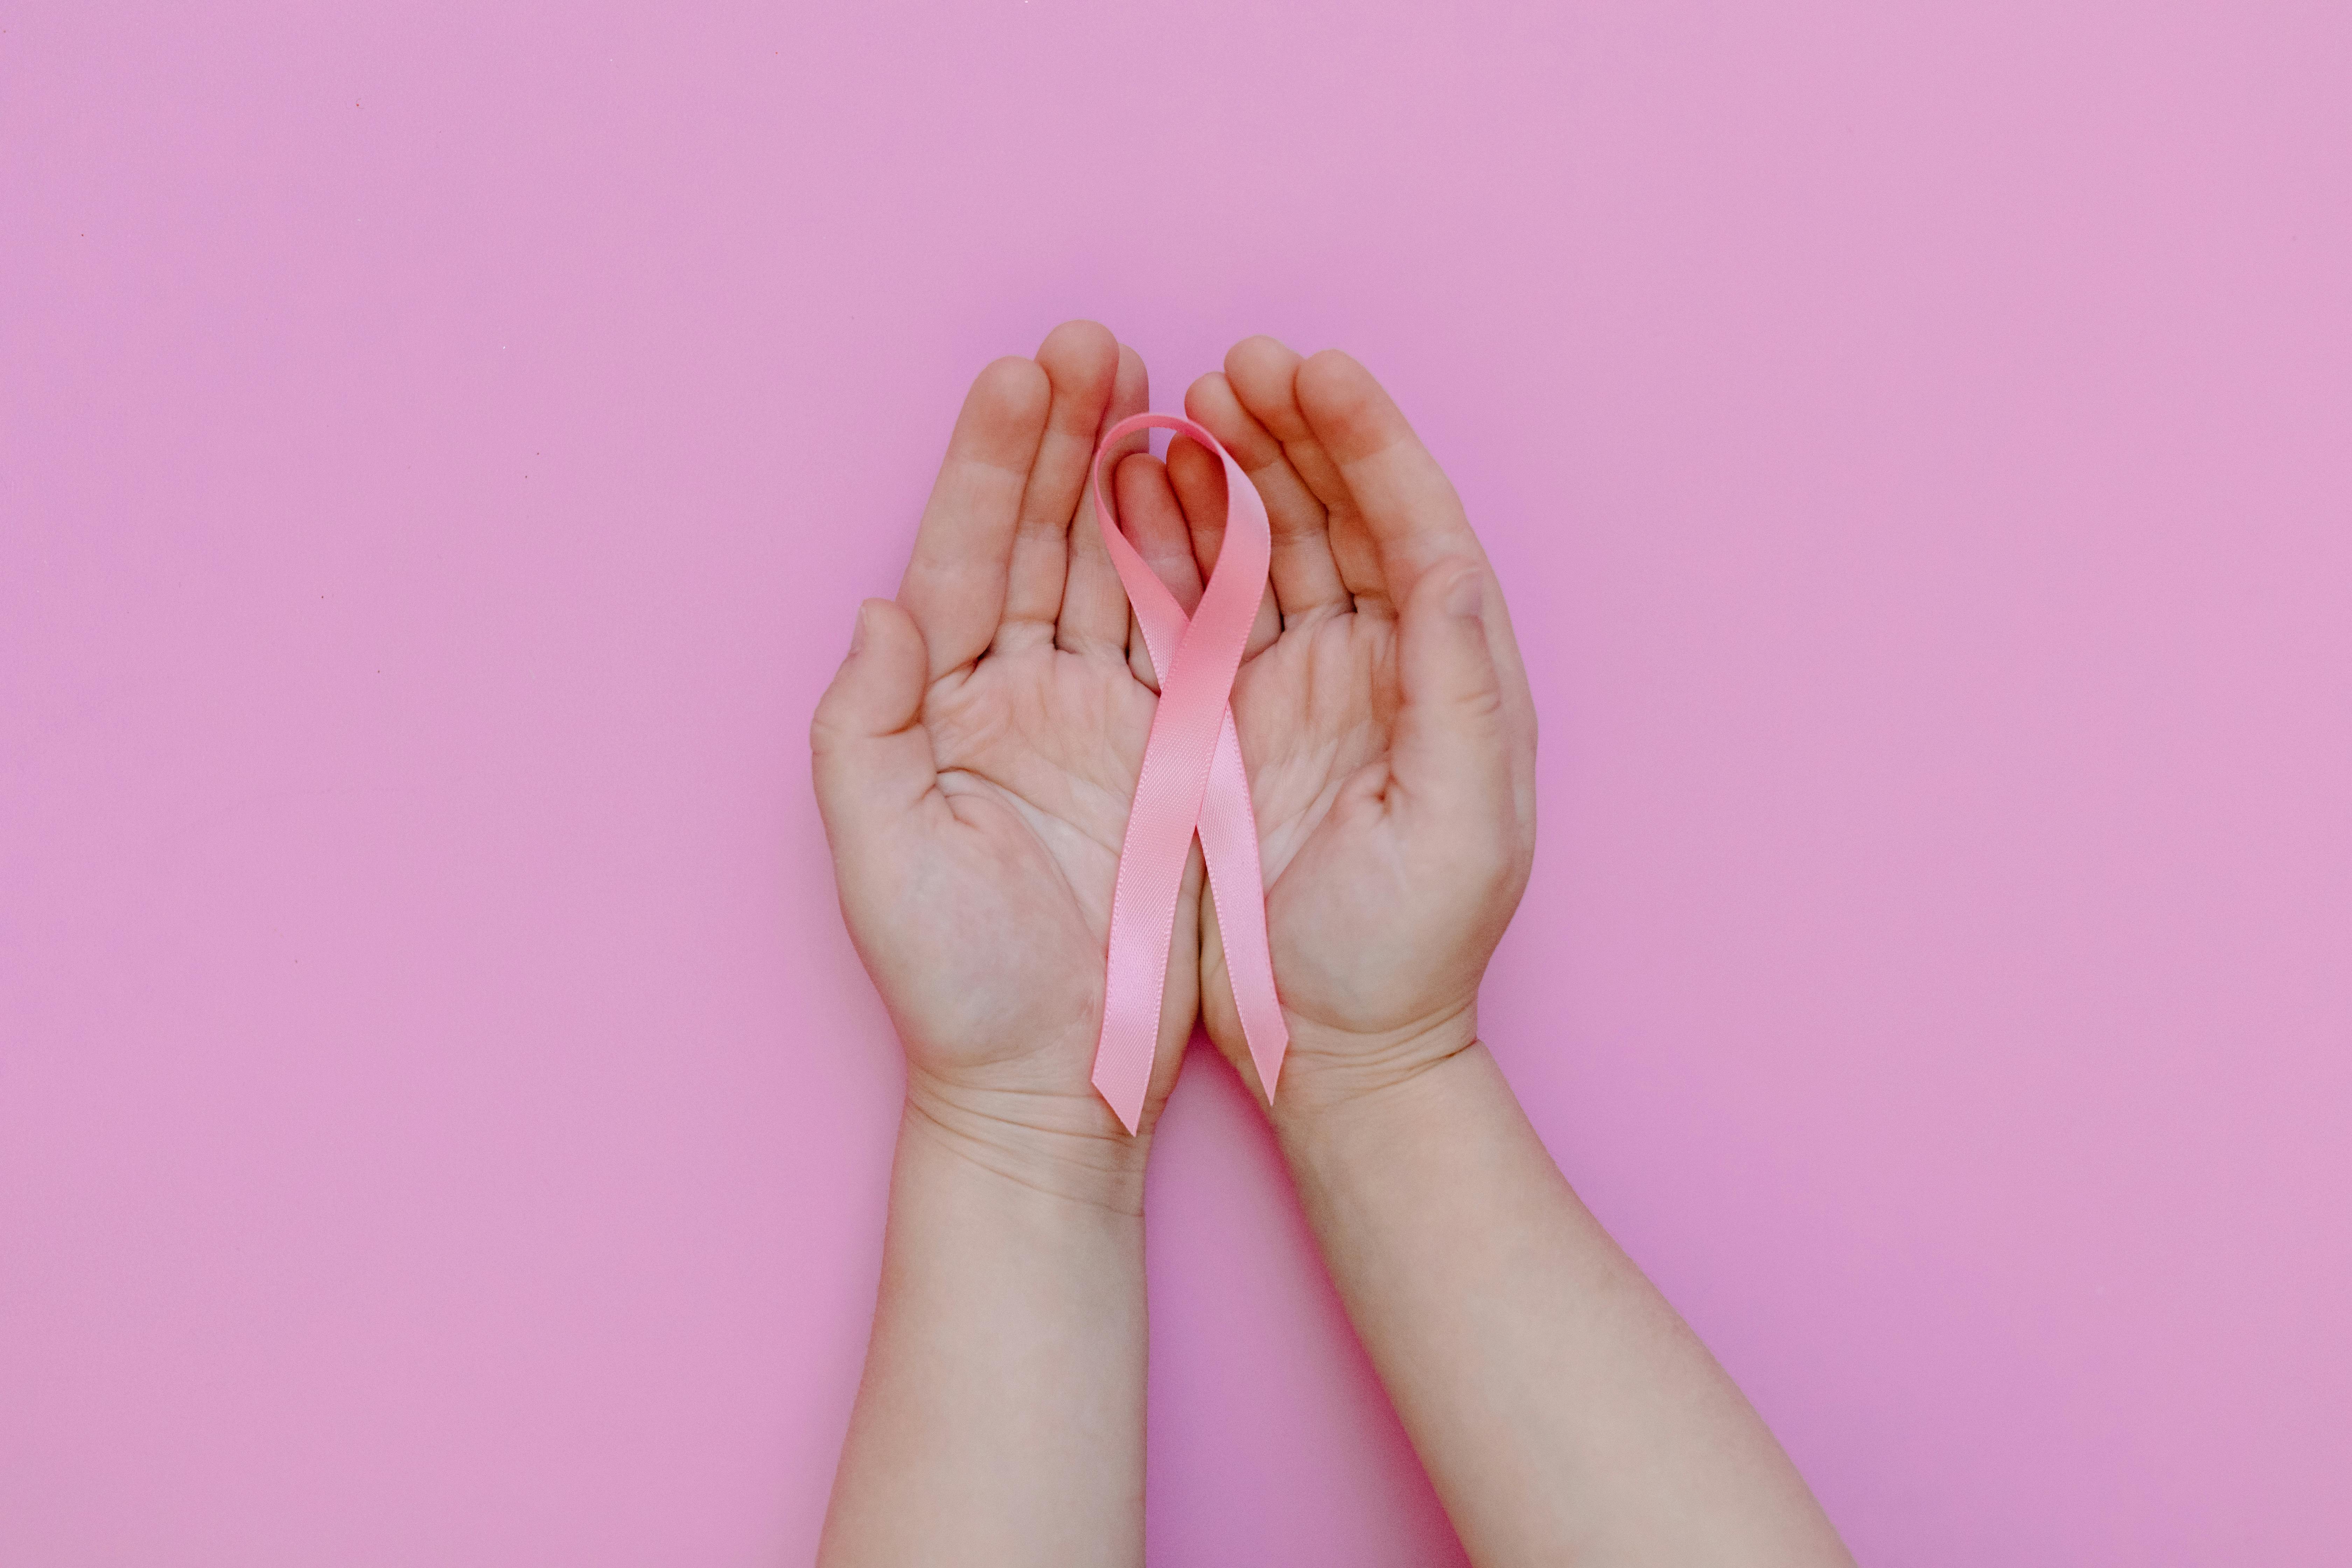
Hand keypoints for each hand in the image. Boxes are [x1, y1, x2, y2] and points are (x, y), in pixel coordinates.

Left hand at [811, 322, 1205, 1195]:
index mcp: (940, 705)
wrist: (1056, 1080)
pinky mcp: (1172, 748)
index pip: (963, 553)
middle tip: (1095, 341)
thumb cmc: (955, 984)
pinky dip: (1196, 557)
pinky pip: (1185, 632)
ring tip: (1158, 385)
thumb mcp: (879, 856)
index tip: (1021, 374)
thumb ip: (860, 730)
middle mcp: (1016, 693)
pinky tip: (1211, 485)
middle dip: (1064, 436)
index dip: (989, 462)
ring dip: (1133, 475)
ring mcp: (1098, 714)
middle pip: (1039, 536)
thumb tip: (879, 610)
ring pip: (1114, 566)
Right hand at [1170, 339, 1538, 1117]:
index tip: (1317, 369)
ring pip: (1270, 544)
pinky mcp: (1230, 714)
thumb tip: (1454, 566)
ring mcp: (1302, 682)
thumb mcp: (1462, 825)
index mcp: (1451, 674)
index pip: (1417, 526)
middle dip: (1292, 429)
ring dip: (1231, 468)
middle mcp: (1382, 662)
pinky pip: (1204, 605)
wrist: (1338, 1045)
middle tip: (1234, 362)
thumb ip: (1464, 690)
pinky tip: (1140, 487)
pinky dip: (1178, 541)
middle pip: (1341, 513)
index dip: (1371, 441)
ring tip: (1180, 402)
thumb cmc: (1410, 950)